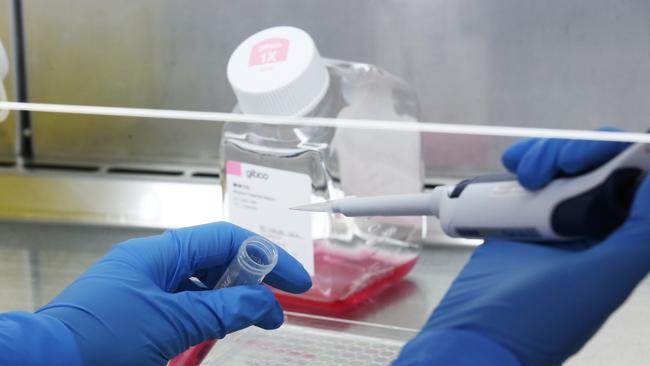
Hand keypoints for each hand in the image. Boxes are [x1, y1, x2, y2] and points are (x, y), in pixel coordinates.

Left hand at [36, 222, 311, 365]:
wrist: (42, 365)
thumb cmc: (96, 339)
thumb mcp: (170, 323)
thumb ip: (223, 311)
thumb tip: (266, 305)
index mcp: (159, 254)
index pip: (225, 240)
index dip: (266, 255)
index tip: (295, 280)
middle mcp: (153, 265)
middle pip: (216, 259)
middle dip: (251, 279)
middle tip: (279, 304)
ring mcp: (144, 288)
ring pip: (202, 284)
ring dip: (231, 299)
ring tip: (254, 319)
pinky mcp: (138, 312)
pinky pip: (184, 304)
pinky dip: (208, 314)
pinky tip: (218, 328)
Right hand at [395, 136, 649, 365]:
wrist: (475, 333)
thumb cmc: (537, 318)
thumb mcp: (600, 279)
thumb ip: (639, 233)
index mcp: (619, 239)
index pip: (631, 179)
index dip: (614, 155)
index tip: (584, 157)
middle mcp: (590, 224)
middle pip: (593, 163)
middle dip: (570, 153)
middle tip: (545, 171)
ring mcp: (551, 217)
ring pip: (559, 166)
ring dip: (543, 157)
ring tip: (522, 175)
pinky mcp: (517, 214)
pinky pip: (527, 178)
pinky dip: (522, 164)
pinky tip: (512, 169)